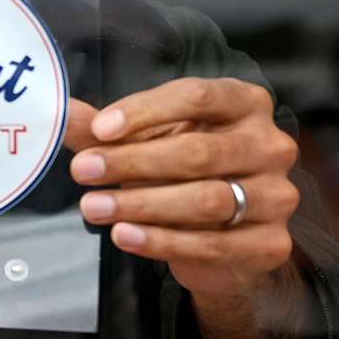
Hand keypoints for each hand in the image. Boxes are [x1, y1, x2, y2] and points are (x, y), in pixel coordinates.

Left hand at [67, 77, 299, 301]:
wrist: (226, 242)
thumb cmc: (185, 174)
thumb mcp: (148, 143)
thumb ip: (107, 130)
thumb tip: (60, 112)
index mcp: (246, 104)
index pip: (197, 96)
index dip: (145, 111)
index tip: (100, 129)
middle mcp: (271, 145)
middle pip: (199, 150)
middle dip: (133, 161)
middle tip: (84, 170)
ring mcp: (278, 195)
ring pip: (206, 199)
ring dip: (141, 203)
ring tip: (95, 207)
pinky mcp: (272, 243)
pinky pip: (213, 243)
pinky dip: (162, 241)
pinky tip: (124, 235)